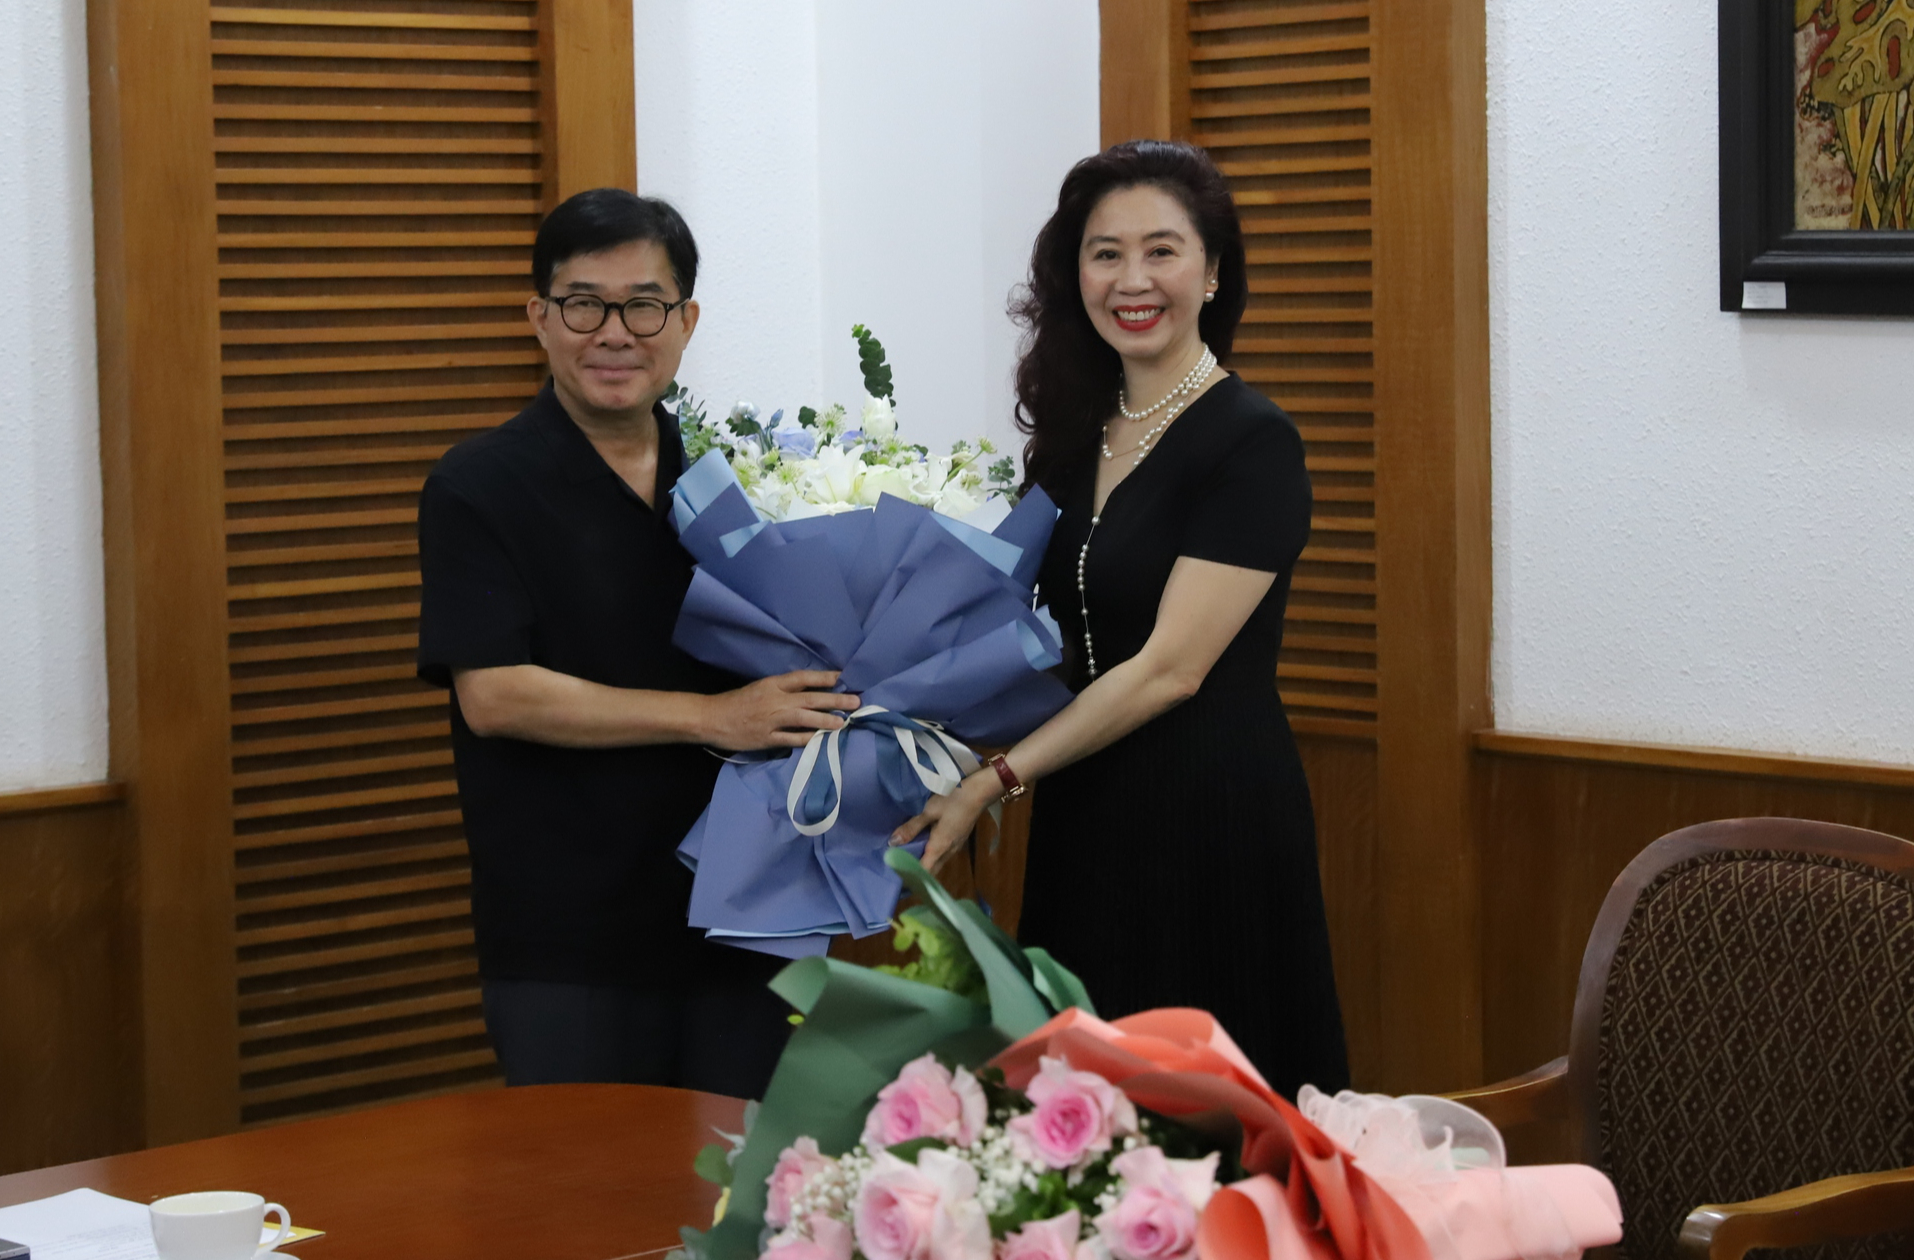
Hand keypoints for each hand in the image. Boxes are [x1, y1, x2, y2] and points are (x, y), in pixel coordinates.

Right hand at [703, 670, 860, 750]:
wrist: (711, 718)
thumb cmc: (736, 702)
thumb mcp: (760, 688)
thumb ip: (783, 690)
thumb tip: (810, 692)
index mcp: (773, 684)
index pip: (804, 678)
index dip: (825, 677)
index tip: (844, 678)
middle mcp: (775, 700)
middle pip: (810, 698)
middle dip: (835, 700)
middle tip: (855, 701)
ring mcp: (772, 720)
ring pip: (804, 718)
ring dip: (825, 720)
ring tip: (843, 722)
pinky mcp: (767, 738)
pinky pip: (792, 739)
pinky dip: (807, 739)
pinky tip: (822, 740)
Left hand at [890, 771, 997, 874]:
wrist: (979, 792)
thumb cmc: (953, 799)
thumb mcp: (929, 811)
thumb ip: (912, 827)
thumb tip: (892, 844)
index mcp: (940, 847)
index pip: (924, 871)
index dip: (910, 876)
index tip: (896, 877)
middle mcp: (949, 852)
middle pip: (931, 870)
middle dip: (916, 873)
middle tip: (898, 870)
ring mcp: (956, 847)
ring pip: (938, 863)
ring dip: (924, 864)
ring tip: (906, 858)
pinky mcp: (958, 840)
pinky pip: (943, 854)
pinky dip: (931, 855)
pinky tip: (922, 846)